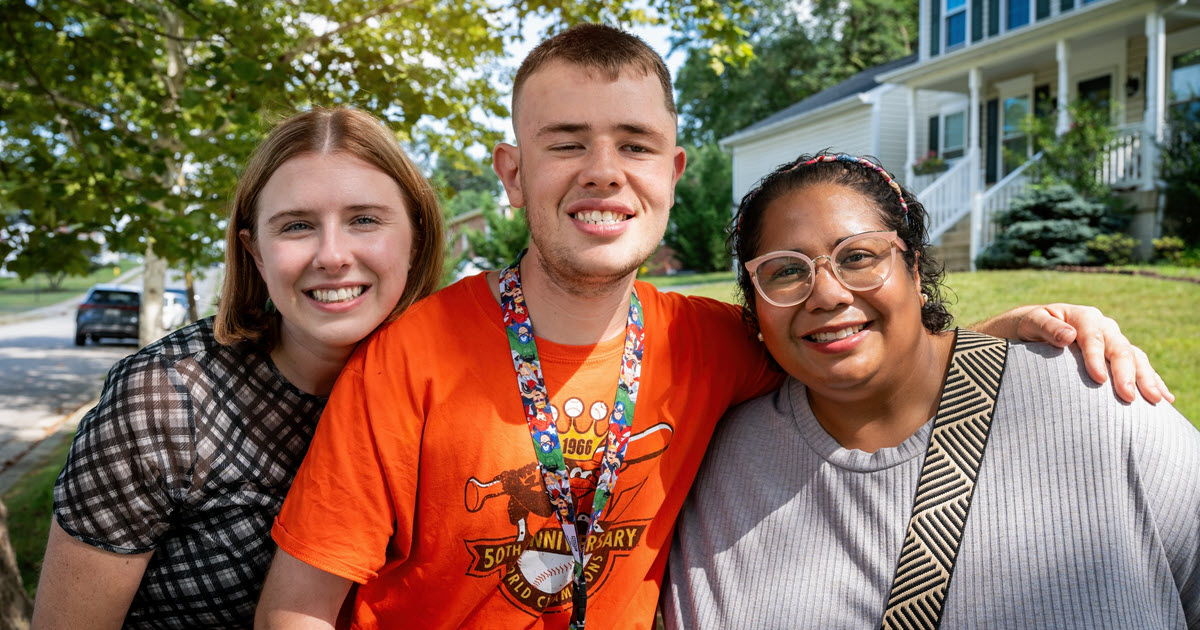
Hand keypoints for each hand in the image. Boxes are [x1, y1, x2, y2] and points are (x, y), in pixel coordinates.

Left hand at [1015, 303, 1172, 403]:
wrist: (1034, 329)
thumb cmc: (1029, 327)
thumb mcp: (1031, 322)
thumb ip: (1047, 327)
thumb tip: (1067, 335)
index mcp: (1084, 317)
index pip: (1094, 338)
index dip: (1097, 358)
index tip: (1099, 379)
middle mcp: (1105, 327)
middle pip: (1120, 349)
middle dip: (1126, 373)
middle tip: (1128, 397)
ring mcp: (1114, 341)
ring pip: (1136, 358)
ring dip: (1146, 379)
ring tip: (1155, 400)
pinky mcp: (1118, 355)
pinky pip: (1140, 366)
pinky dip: (1153, 380)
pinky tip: (1165, 398)